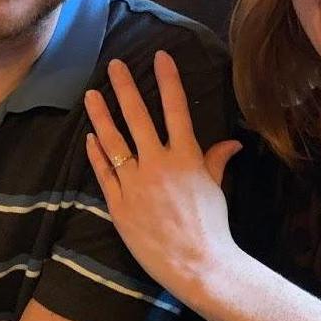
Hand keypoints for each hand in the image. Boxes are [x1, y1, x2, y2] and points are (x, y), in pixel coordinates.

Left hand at [84, 51, 241, 299]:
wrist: (196, 264)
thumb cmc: (211, 226)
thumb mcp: (216, 188)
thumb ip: (215, 161)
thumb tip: (231, 142)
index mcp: (186, 156)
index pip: (176, 108)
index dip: (167, 80)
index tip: (159, 56)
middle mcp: (158, 163)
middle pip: (137, 117)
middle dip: (125, 87)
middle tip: (114, 65)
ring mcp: (135, 183)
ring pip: (113, 141)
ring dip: (101, 115)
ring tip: (91, 94)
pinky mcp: (118, 204)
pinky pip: (104, 172)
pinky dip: (96, 153)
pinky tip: (90, 138)